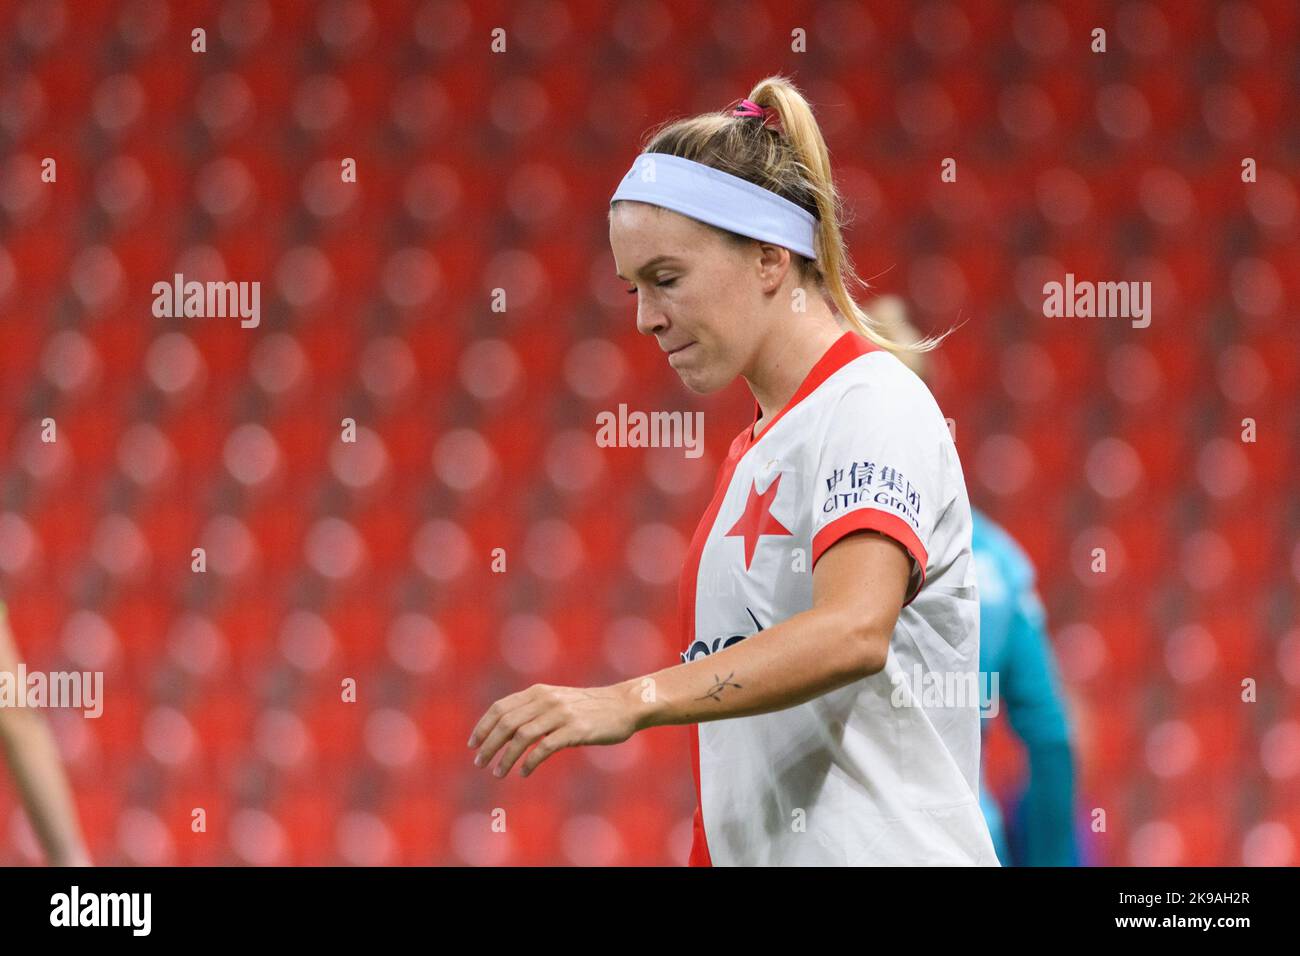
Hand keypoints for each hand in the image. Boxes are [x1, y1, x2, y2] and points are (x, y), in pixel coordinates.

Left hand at [468, 682, 643, 778]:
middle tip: (479, 763)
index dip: (483, 726)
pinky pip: (545, 748)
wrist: (624, 705)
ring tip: (498, 772)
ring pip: (522, 736)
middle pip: (507, 723)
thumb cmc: (589, 707)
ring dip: (506, 757)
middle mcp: (547, 700)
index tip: (473, 744)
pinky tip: (524, 773)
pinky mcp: (576, 730)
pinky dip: (530, 762)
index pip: (501, 707)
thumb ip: (534, 708)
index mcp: (539, 691)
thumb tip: (506, 726)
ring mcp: (561, 714)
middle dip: (489, 745)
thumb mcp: (558, 699)